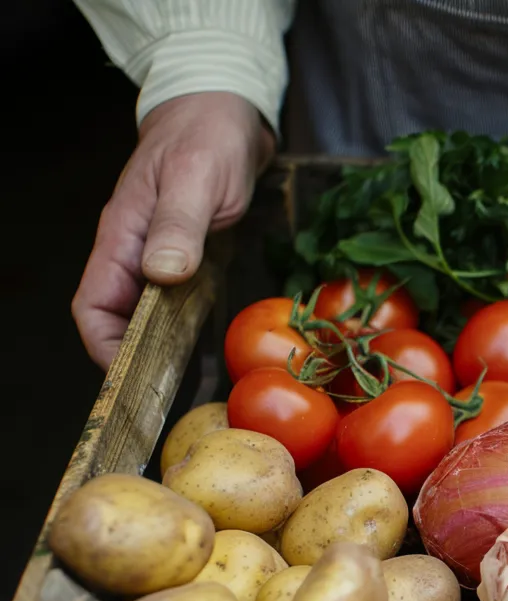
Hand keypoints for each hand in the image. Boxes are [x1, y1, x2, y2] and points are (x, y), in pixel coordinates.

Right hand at [73, 92, 273, 369]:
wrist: (226, 109)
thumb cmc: (207, 137)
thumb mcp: (196, 180)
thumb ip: (178, 227)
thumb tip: (160, 274)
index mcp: (123, 238)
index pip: (94, 306)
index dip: (105, 346)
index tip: (133, 377)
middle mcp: (138, 253)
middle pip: (121, 320)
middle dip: (137, 359)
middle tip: (167, 397)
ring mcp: (164, 256)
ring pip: (152, 316)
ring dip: (166, 350)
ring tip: (190, 389)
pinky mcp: (192, 256)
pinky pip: (184, 304)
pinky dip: (193, 331)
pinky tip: (211, 358)